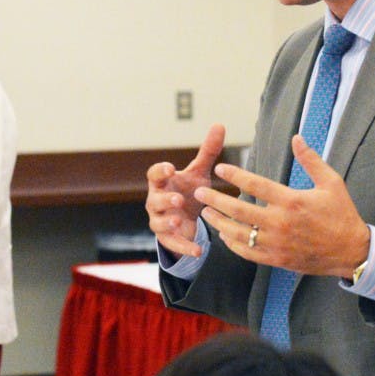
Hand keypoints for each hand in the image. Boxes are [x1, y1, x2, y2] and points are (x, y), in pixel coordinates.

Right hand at [145, 124, 225, 257]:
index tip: (170, 167)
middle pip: (153, 200)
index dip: (160, 171)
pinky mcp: (167, 238)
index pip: (154, 174)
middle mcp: (157, 201)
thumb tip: (220, 124)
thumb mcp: (199, 172)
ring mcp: (160, 220)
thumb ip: (208, 151)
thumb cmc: (190, 190)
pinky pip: (173, 243)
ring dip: (166, 222)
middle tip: (177, 199)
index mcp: (163, 182)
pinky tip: (198, 251)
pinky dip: (184, 247)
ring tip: (177, 221)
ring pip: (157, 222)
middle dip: (163, 200)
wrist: (186, 219)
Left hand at [196, 134, 369, 277]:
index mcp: (292, 201)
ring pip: (239, 233)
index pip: (256, 185)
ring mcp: (277, 244)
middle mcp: (281, 223)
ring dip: (219, 222)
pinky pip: (248, 252)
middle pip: (239, 210)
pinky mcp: (277, 259)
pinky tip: (224, 234)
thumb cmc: (342, 213)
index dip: (235, 175)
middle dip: (215, 199)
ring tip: (205, 212)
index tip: (220, 168)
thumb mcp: (332, 182)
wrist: (352, 251)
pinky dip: (233, 243)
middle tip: (199, 192)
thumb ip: (311, 160)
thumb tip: (296, 137)